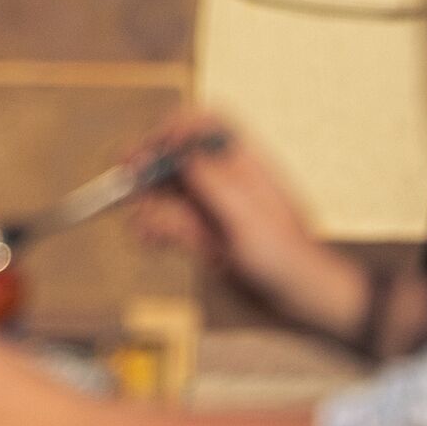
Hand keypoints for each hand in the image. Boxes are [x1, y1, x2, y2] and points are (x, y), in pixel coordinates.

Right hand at [122, 108, 364, 341]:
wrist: (301, 298)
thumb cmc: (288, 256)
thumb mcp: (249, 217)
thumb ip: (214, 183)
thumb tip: (183, 151)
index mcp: (243, 165)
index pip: (207, 127)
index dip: (179, 127)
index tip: (156, 144)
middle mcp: (224, 182)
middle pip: (178, 158)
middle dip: (149, 164)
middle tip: (125, 174)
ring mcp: (213, 210)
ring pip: (168, 193)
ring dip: (146, 202)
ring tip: (137, 220)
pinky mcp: (204, 237)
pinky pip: (169, 224)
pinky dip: (152, 228)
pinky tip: (147, 238)